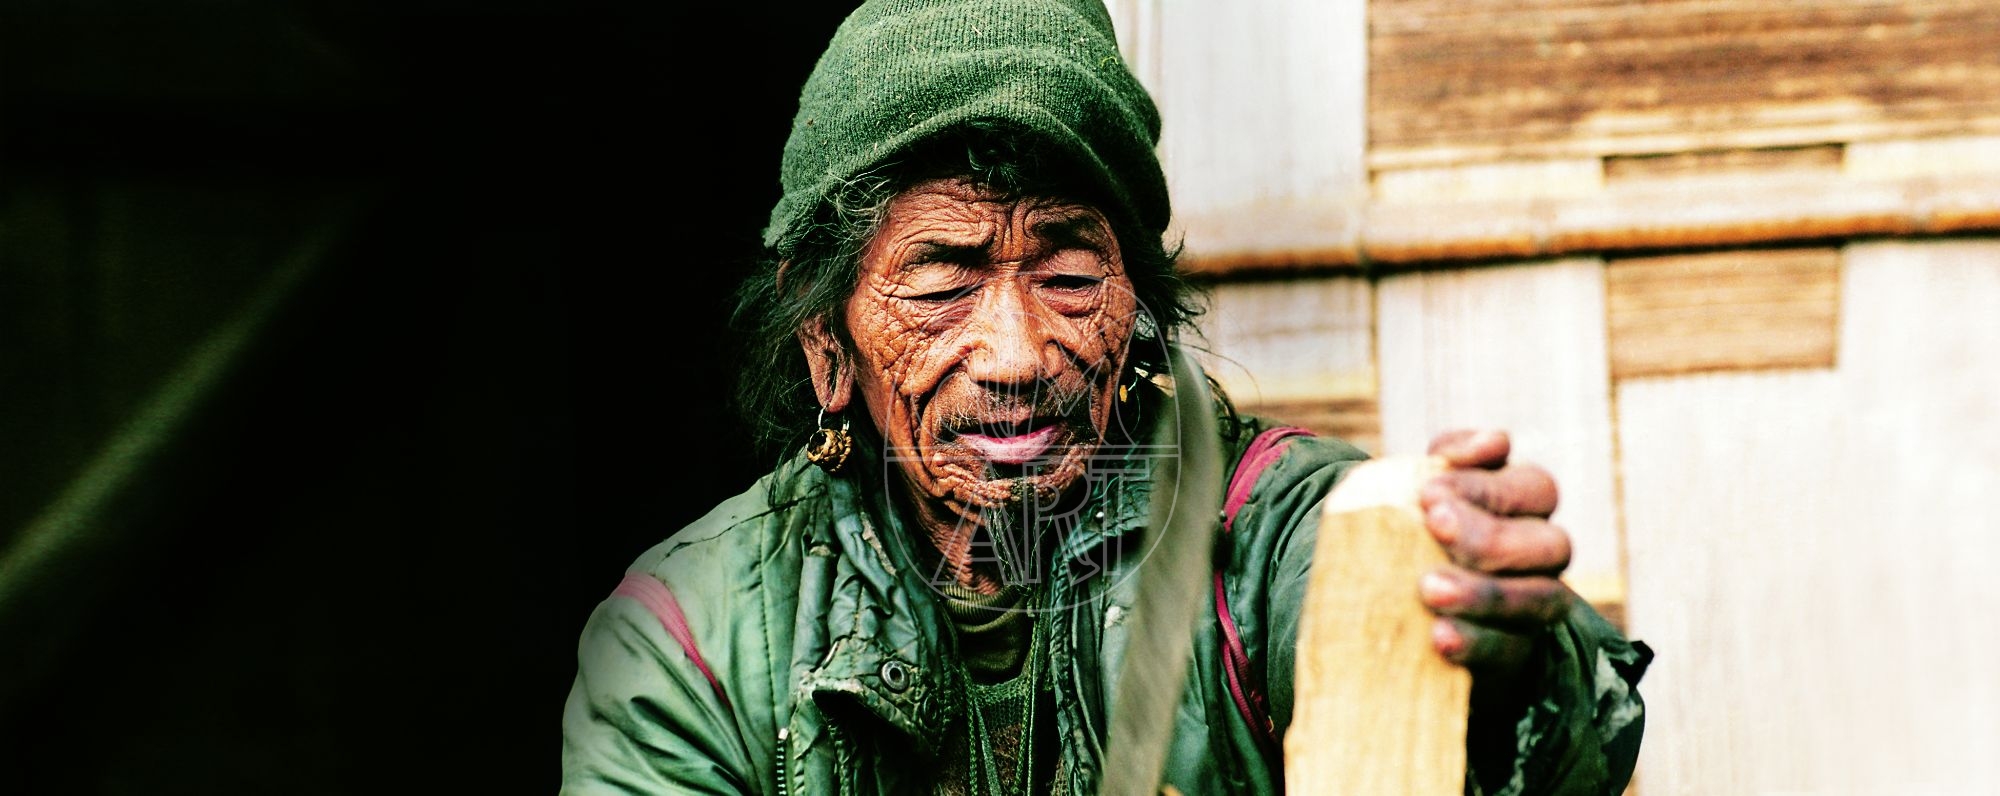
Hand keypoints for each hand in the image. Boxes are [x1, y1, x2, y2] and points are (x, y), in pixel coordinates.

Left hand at [1415, 429, 1573, 680]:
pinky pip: (1509, 653)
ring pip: (1542, 601)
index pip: (1535, 489)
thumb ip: (1450, 459)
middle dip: (1491, 536)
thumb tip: (1497, 442)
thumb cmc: (1405, 532)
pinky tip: (1438, 636)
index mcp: (1524, 509)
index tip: (1429, 492)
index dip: (1489, 488)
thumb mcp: (1417, 489)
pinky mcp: (1511, 658)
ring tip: (1428, 588)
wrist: (1386, 611)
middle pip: (1551, 544)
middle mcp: (1540, 558)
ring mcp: (1531, 610)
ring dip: (1485, 594)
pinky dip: (1475, 643)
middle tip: (1434, 526)